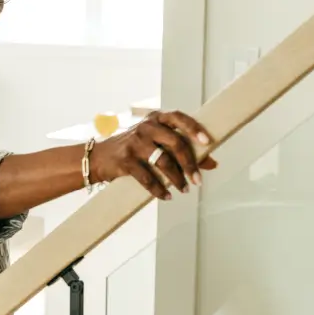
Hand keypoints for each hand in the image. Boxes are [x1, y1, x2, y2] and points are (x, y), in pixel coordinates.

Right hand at [91, 111, 218, 199]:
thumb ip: (184, 150)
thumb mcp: (157, 143)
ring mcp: (135, 143)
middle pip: (175, 143)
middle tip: (198, 180)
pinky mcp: (126, 160)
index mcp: (156, 119)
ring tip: (184, 189)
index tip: (207, 141)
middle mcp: (146, 127)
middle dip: (189, 164)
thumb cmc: (136, 149)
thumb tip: (213, 163)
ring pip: (163, 161)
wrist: (100, 158)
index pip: (178, 118)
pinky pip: (147, 177)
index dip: (194, 128)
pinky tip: (166, 196)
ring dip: (177, 179)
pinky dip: (159, 189)